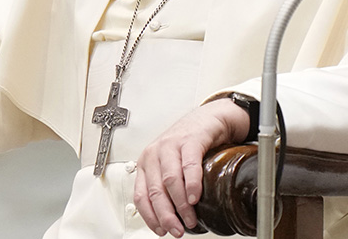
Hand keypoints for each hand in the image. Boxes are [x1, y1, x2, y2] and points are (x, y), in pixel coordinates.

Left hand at [134, 98, 249, 236]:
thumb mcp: (170, 166)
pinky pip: (188, 165)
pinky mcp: (189, 140)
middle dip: (166, 216)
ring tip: (190, 217)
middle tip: (177, 230)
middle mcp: (154, 154)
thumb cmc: (188, 145)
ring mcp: (170, 145)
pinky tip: (194, 197)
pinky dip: (192, 184)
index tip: (161, 231)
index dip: (150, 217)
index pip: (141, 196)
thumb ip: (166, 188)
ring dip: (180, 204)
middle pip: (155, 191)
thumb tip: (170, 219)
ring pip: (170, 181)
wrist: (207, 119)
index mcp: (146, 164)